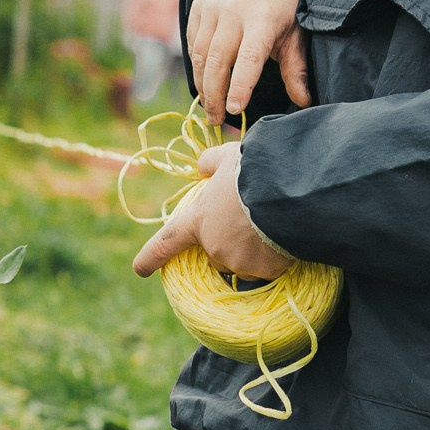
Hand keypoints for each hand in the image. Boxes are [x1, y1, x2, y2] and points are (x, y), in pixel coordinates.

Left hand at [133, 142, 291, 281]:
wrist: (290, 191)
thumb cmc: (252, 171)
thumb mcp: (226, 157)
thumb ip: (209, 162)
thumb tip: (203, 166)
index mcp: (198, 221)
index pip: (166, 242)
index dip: (150, 257)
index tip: (139, 270)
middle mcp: (214, 247)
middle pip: (215, 253)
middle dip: (227, 241)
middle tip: (248, 218)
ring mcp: (239, 262)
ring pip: (242, 262)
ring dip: (251, 250)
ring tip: (269, 225)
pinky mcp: (264, 271)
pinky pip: (266, 268)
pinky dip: (273, 257)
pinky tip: (284, 235)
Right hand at [186, 0, 310, 124]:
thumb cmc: (284, 8)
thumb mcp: (295, 36)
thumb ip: (296, 70)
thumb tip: (304, 103)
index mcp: (262, 18)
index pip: (248, 58)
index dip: (240, 86)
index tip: (236, 111)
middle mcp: (233, 11)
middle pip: (217, 61)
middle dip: (214, 96)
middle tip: (216, 120)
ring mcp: (212, 7)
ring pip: (199, 55)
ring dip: (202, 86)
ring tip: (209, 107)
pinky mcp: (198, 5)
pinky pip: (192, 43)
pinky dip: (196, 66)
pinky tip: (204, 82)